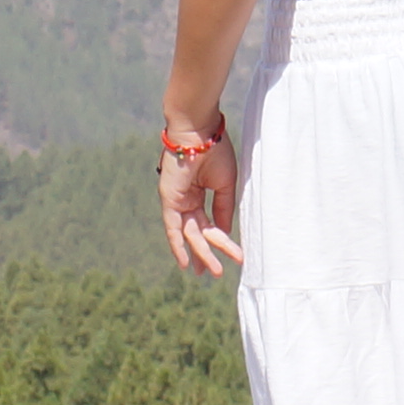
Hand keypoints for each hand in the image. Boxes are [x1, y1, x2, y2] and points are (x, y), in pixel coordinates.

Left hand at [158, 130, 241, 277]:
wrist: (201, 132)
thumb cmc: (215, 151)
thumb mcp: (224, 186)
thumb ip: (223, 210)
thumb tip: (224, 233)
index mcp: (198, 194)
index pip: (210, 223)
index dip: (221, 240)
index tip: (235, 256)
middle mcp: (185, 200)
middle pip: (198, 233)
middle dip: (207, 253)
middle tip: (216, 273)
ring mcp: (176, 201)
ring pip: (188, 234)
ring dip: (200, 253)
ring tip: (212, 272)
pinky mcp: (169, 200)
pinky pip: (172, 228)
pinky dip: (177, 245)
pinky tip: (184, 262)